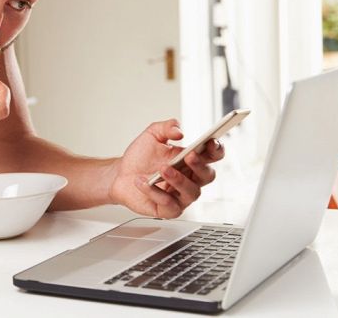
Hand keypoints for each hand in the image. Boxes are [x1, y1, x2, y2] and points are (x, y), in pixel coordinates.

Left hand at [107, 119, 224, 217]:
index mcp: (192, 160)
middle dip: (200, 165)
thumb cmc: (141, 156)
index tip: (210, 141)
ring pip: (192, 192)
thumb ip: (166, 127)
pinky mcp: (169, 209)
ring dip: (179, 180)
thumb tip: (179, 131)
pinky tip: (144, 182)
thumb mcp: (152, 135)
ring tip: (163, 169)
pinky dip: (156, 193)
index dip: (216, 149)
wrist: (121, 173)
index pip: (213, 155)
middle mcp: (191, 179)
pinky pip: (169, 205)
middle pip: (208, 175)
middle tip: (188, 156)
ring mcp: (181, 196)